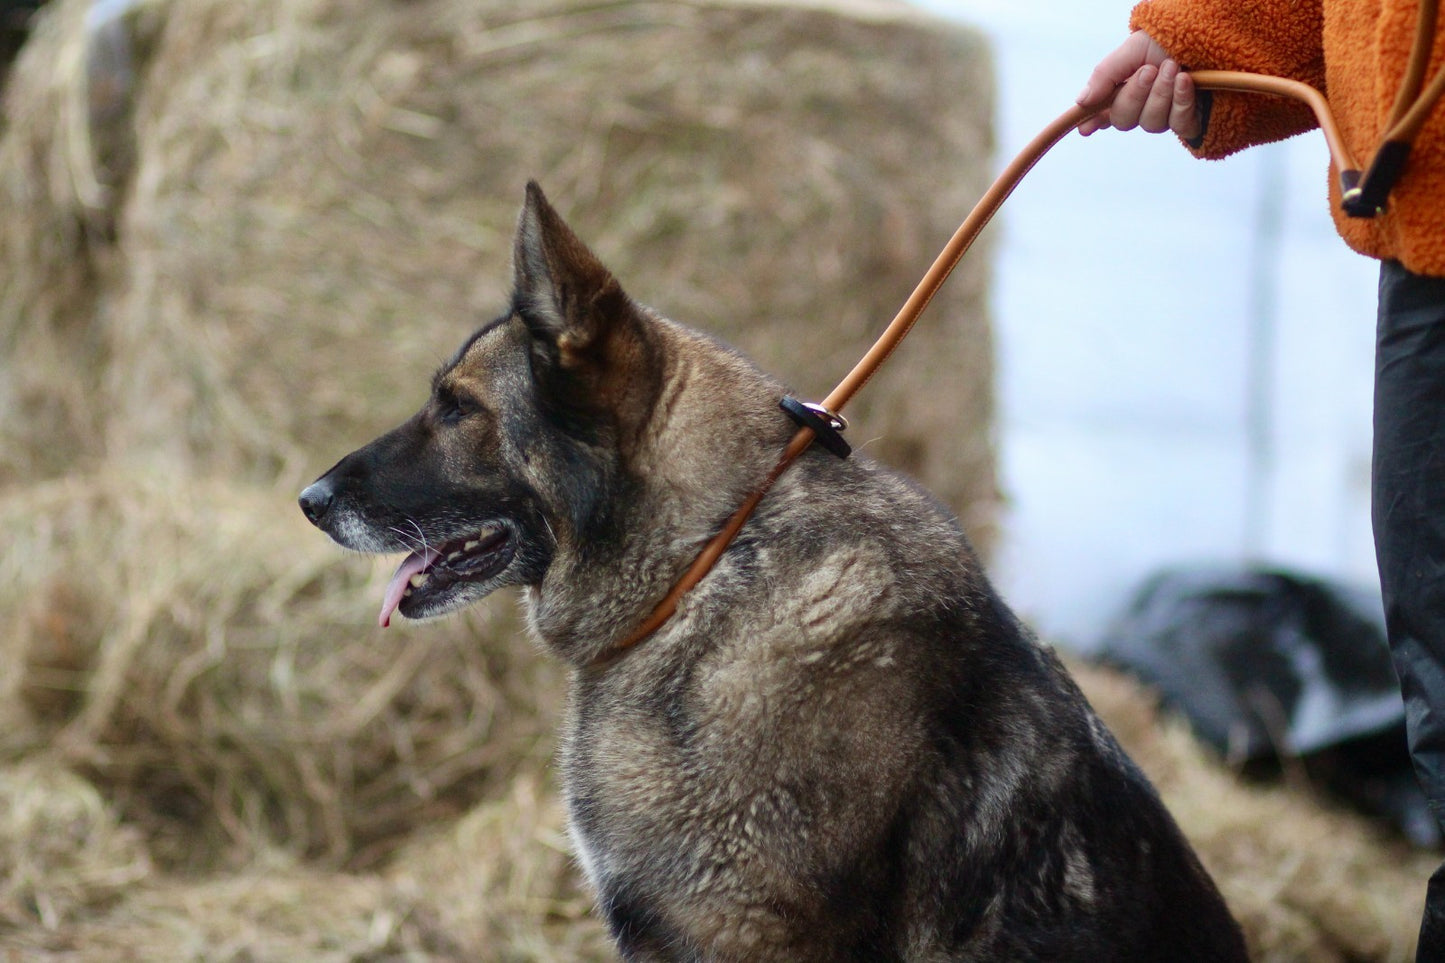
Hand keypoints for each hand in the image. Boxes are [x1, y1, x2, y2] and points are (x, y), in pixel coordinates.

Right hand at [1077, 31, 1201, 140]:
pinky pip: (1180, 125)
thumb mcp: (1131, 50)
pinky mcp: (1188, 121)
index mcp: (1121, 90)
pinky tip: (1185, 81)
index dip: (1092, 122)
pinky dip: (1182, 101)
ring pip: (1151, 123)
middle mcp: (1140, 108)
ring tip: (1173, 66)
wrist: (1206, 34)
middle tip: (1150, 70)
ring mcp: (1163, 117)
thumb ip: (1105, 75)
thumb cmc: (1166, 41)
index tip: (1085, 128)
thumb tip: (1080, 102)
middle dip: (1136, 95)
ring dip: (1162, 93)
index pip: (1101, 113)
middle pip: (1124, 120)